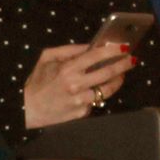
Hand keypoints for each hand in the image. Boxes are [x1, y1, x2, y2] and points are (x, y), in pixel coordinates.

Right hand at [22, 44, 136, 129]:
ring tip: (120, 75)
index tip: (124, 46)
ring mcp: (81, 101)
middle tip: (131, 59)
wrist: (27, 110)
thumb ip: (68, 50)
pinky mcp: (82, 113)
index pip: (96, 56)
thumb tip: (89, 46)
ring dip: (118, 80)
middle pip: (108, 73)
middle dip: (123, 64)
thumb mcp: (46, 59)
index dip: (113, 50)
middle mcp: (76, 85)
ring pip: (108, 90)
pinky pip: (96, 100)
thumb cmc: (36, 82)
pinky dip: (99, 94)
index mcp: (67, 70)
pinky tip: (96, 89)